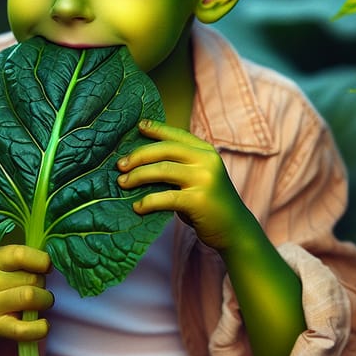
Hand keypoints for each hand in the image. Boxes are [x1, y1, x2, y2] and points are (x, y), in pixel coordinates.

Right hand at [0, 245, 53, 341]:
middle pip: (31, 278)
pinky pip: (25, 329)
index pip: (21, 255)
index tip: (46, 266)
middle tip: (36, 287)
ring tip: (39, 301)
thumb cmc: (2, 281)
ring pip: (31, 297)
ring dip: (44, 300)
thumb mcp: (7, 262)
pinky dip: (40, 328)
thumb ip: (28, 258)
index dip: (41, 260)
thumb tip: (51, 263)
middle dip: (42, 282)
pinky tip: (43, 324)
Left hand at [117, 119, 248, 249]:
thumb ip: (179, 166)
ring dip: (138, 176)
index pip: (176, 135)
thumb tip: (141, 160)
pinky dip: (147, 201)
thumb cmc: (208, 203)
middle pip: (165, 150)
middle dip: (138, 155)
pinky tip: (137, 206)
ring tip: (122, 183)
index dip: (157, 129)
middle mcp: (207, 161)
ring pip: (162, 170)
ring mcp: (204, 180)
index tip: (139, 126)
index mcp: (206, 151)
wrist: (235, 229)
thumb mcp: (198, 177)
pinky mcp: (199, 201)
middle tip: (120, 165)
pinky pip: (165, 197)